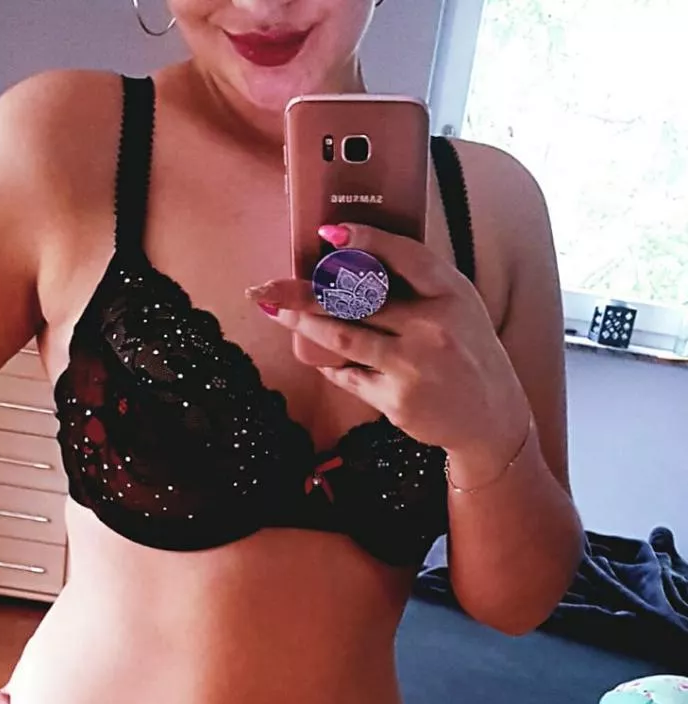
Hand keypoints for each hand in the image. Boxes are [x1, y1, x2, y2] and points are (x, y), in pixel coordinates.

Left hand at [247, 223, 531, 457]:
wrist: (490, 419)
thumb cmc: (466, 354)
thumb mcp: (459, 307)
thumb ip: (419, 285)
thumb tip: (356, 256)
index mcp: (452, 293)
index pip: (405, 255)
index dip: (366, 240)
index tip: (328, 232)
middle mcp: (433, 327)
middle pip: (358, 299)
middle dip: (304, 291)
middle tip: (265, 286)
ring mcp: (413, 366)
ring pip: (343, 337)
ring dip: (302, 324)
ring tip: (274, 311)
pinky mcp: (397, 400)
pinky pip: (350, 376)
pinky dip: (331, 364)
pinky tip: (320, 357)